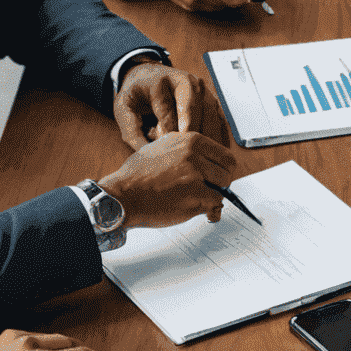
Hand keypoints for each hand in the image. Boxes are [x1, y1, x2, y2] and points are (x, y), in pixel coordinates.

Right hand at [98, 129, 234, 227]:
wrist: (122, 196)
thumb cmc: (135, 178)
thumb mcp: (161, 150)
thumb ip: (184, 153)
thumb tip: (203, 162)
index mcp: (188, 140)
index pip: (222, 152)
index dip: (221, 168)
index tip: (216, 177)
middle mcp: (193, 152)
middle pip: (228, 167)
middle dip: (222, 182)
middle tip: (210, 191)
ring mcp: (195, 172)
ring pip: (224, 185)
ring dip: (215, 195)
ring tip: (199, 200)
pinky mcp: (195, 192)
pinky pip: (216, 202)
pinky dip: (210, 210)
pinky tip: (198, 211)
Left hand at [113, 61, 227, 149]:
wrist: (148, 75)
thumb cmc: (136, 94)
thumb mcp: (123, 110)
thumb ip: (132, 133)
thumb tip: (149, 155)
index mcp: (160, 81)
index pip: (167, 110)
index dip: (168, 133)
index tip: (169, 152)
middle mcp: (185, 80)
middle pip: (194, 110)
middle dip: (192, 136)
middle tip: (191, 159)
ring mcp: (201, 89)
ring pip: (211, 114)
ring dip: (210, 138)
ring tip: (206, 159)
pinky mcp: (211, 98)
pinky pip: (220, 118)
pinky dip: (220, 136)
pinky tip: (217, 152)